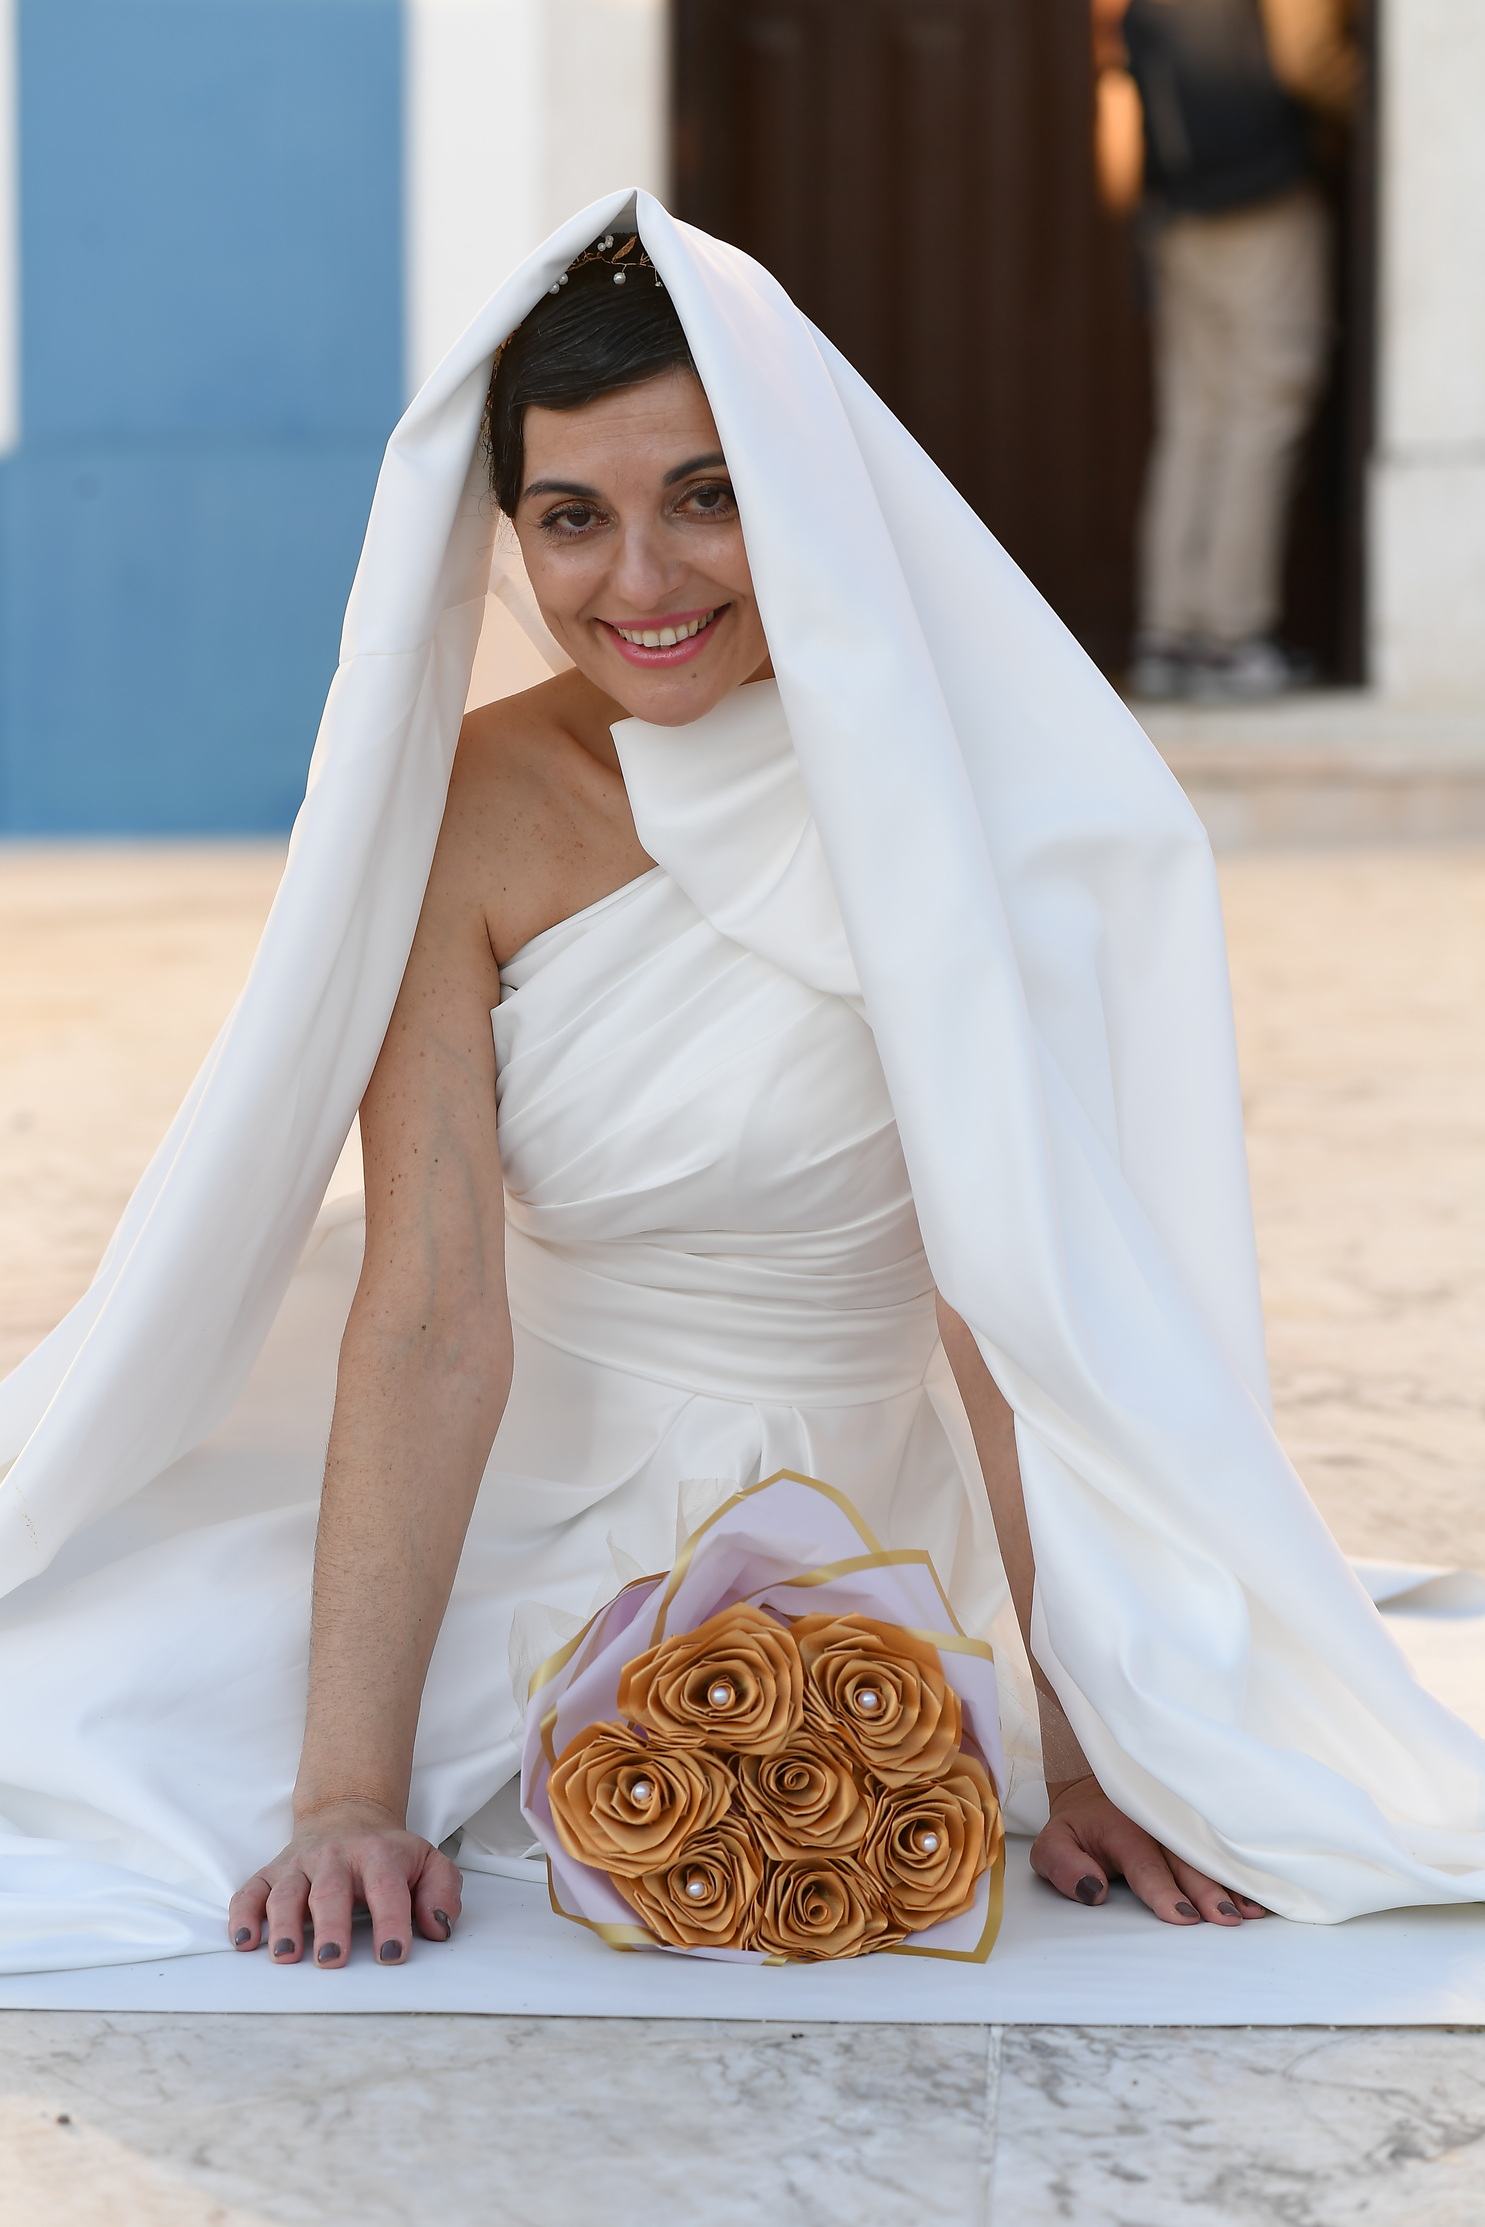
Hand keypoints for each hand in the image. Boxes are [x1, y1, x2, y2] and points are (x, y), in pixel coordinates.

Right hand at [229, 1800, 463, 1966]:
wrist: (347, 1812)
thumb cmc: (388, 1854)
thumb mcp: (428, 1861)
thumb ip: (442, 1891)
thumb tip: (438, 1927)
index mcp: (378, 1855)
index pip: (387, 1888)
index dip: (391, 1921)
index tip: (392, 1955)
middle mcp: (335, 1857)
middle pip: (331, 1890)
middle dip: (331, 1926)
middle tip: (332, 1959)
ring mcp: (299, 1864)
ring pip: (286, 1891)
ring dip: (284, 1924)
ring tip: (286, 1956)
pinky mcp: (270, 1873)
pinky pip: (250, 1892)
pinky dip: (243, 1915)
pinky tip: (245, 1940)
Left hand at [1032, 1775, 1267, 1925]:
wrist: (1099, 1786)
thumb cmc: (1080, 1827)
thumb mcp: (1053, 1841)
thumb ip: (1063, 1866)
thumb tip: (1093, 1890)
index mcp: (1122, 1829)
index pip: (1144, 1865)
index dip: (1163, 1891)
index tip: (1182, 1917)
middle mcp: (1158, 1826)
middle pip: (1186, 1861)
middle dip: (1207, 1891)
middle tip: (1225, 1919)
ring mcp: (1181, 1826)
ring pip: (1209, 1856)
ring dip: (1231, 1885)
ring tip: (1251, 1911)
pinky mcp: (1196, 1831)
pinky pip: (1220, 1851)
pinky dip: (1241, 1874)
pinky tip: (1259, 1897)